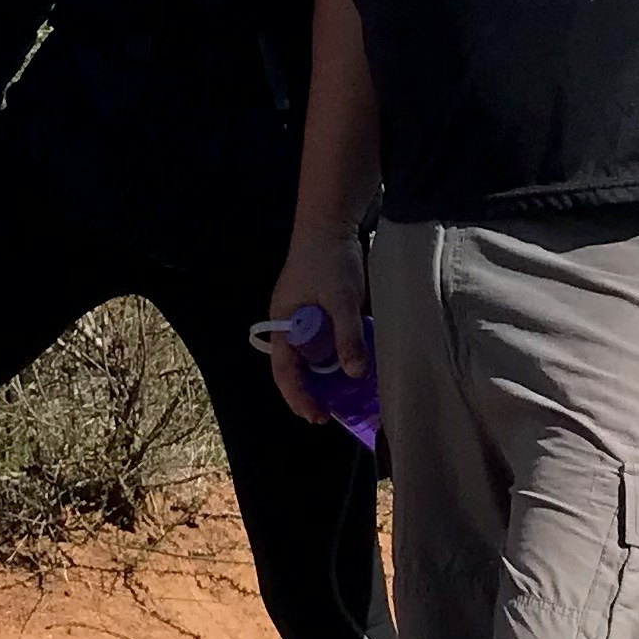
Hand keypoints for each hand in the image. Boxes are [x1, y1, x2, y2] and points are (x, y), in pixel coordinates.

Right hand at [267, 224, 366, 425]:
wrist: (329, 221)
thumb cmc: (330, 260)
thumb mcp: (343, 300)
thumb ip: (348, 337)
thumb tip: (355, 374)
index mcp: (283, 323)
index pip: (284, 371)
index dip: (298, 397)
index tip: (318, 416)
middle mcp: (287, 322)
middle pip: (293, 366)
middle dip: (309, 392)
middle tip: (329, 413)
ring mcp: (300, 314)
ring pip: (307, 354)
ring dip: (322, 375)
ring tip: (341, 395)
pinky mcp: (315, 305)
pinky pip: (320, 339)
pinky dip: (332, 355)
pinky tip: (350, 362)